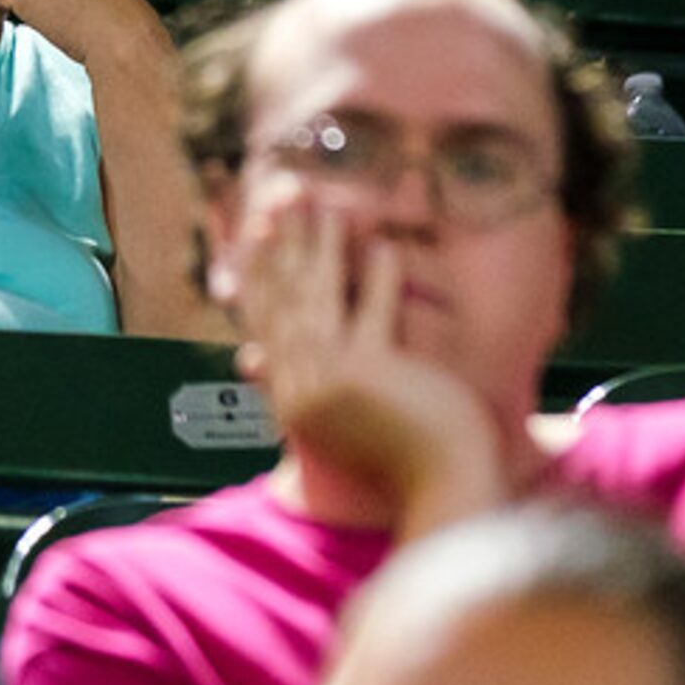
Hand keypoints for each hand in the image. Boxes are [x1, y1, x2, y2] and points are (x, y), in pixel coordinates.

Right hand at [230, 180, 505, 533]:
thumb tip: (244, 360)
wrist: (440, 486)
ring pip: (320, 301)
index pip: (263, 322)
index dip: (255, 272)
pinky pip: (374, 312)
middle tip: (280, 198)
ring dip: (321, 248)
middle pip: (285, 302)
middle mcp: (300, 387)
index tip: (252, 232)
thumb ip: (291, 383)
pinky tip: (381, 243)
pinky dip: (377, 276)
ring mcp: (332, 380)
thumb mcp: (330, 419)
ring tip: (325, 205)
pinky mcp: (371, 375)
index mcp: (288, 397)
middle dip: (282, 246)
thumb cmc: (399, 453)